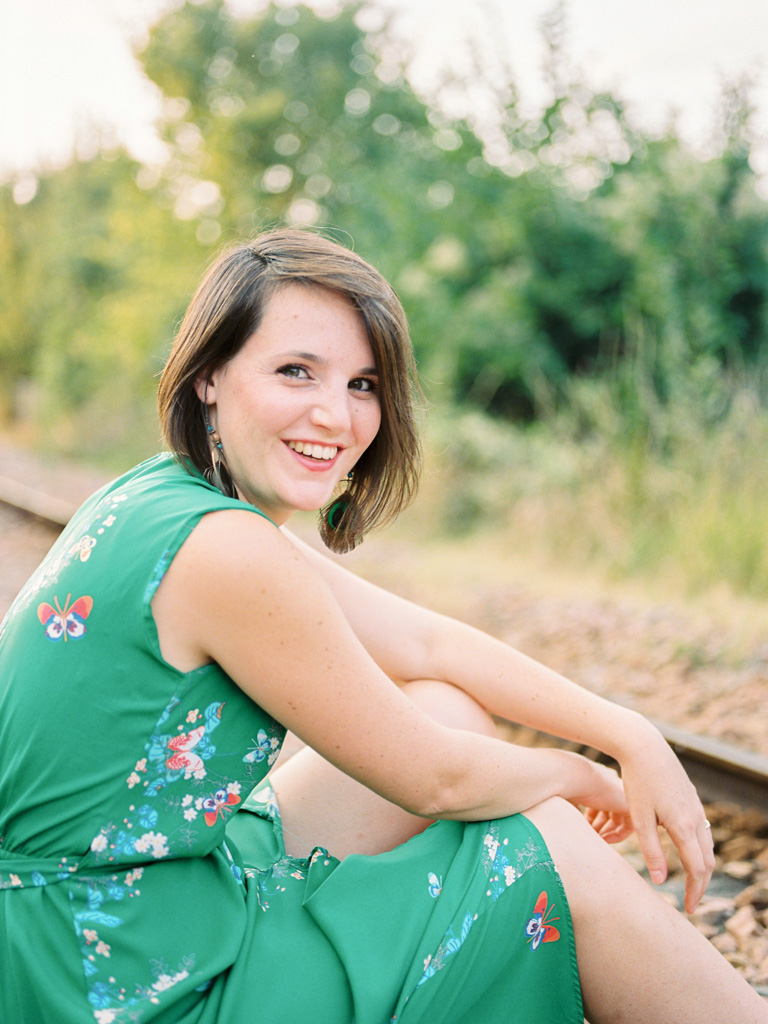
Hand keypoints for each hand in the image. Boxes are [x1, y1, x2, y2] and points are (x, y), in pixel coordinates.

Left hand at [616, 720, 714, 912]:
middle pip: (707, 860)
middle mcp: (696, 817)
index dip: (694, 892)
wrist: (644, 747)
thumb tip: (661, 882)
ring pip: (707, 845)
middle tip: (692, 903)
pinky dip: (700, 848)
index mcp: (684, 826)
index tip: (688, 910)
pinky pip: (703, 830)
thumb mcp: (639, 818)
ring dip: (702, 867)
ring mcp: (695, 807)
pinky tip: (689, 852)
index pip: (697, 869)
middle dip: (702, 884)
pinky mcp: (691, 798)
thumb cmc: (637, 782)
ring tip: (692, 882)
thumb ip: (651, 851)